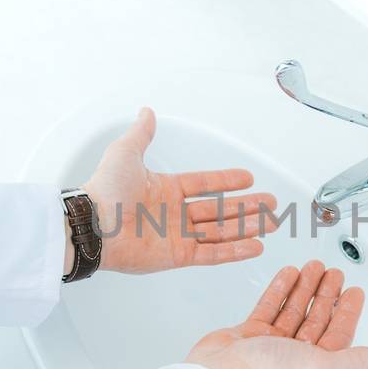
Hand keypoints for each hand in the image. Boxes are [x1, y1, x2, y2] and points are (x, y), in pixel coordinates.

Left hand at [79, 108, 277, 274]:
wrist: (94, 224)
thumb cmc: (106, 190)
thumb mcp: (125, 152)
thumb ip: (141, 134)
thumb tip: (146, 113)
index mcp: (165, 189)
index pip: (204, 184)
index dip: (226, 181)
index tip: (247, 178)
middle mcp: (174, 213)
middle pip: (220, 209)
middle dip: (248, 207)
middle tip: (271, 203)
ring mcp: (178, 235)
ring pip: (222, 231)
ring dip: (248, 226)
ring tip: (272, 223)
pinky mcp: (178, 255)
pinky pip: (213, 253)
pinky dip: (235, 251)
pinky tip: (255, 246)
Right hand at [187, 261, 367, 368]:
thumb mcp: (322, 366)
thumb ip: (352, 360)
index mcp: (315, 365)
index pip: (338, 333)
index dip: (348, 312)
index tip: (355, 292)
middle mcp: (295, 354)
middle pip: (317, 318)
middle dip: (327, 294)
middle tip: (335, 273)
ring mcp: (272, 343)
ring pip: (294, 309)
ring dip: (305, 288)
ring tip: (313, 267)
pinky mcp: (251, 333)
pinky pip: (269, 307)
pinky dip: (280, 290)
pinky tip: (288, 276)